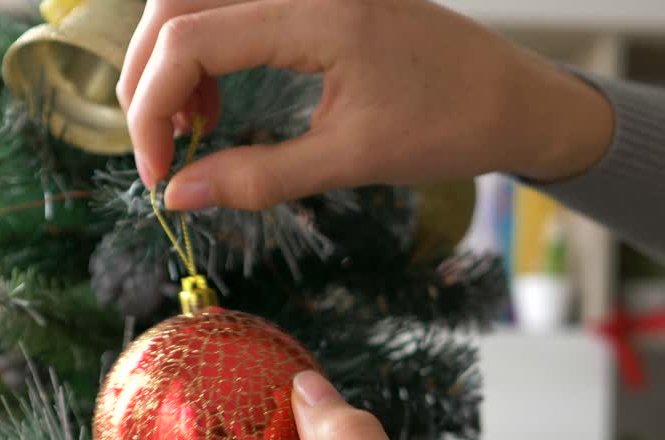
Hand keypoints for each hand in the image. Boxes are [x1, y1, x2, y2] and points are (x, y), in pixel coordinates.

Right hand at [117, 0, 614, 210]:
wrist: (517, 99)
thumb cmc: (451, 126)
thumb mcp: (352, 160)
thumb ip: (258, 177)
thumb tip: (179, 196)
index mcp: (318, 12)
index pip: (189, 39)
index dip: (152, 108)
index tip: (157, 173)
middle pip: (177, 4)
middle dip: (147, 77)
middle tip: (156, 148)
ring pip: (200, 1)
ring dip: (173, 62)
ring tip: (188, 130)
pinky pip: (234, 9)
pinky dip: (207, 53)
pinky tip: (215, 104)